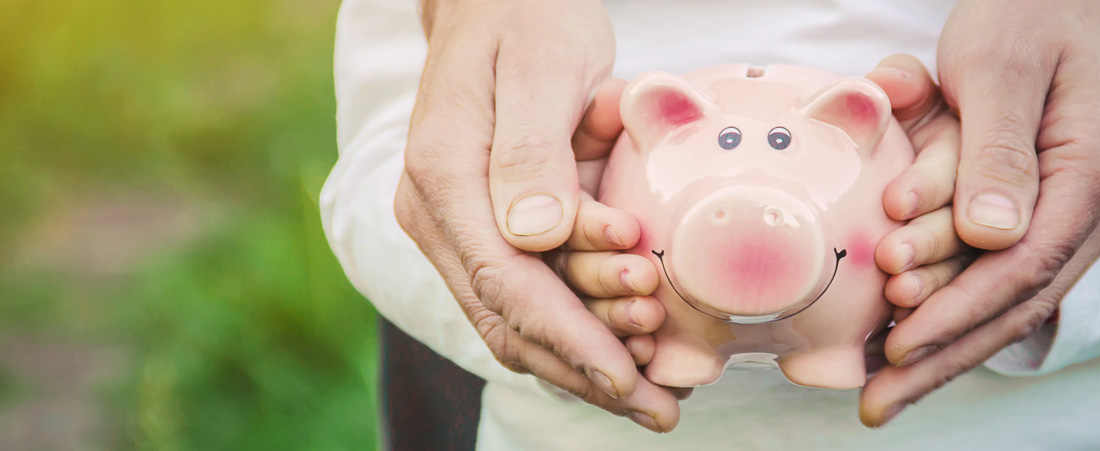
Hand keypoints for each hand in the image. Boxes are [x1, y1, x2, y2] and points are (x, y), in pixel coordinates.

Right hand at [395, 1, 678, 431]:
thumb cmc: (526, 16)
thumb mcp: (539, 65)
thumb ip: (531, 149)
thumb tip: (535, 236)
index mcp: (443, 175)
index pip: (506, 282)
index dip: (570, 337)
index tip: (628, 377)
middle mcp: (437, 213)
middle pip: (509, 318)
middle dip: (586, 370)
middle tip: (660, 405)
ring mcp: (454, 226)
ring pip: (514, 320)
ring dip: (584, 361)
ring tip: (654, 392)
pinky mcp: (481, 228)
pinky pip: (525, 296)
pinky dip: (576, 330)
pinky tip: (625, 352)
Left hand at [857, 0, 1099, 426]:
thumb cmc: (1025, 16)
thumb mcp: (1002, 67)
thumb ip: (997, 151)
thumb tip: (992, 237)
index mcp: (1098, 168)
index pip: (1024, 264)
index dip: (959, 311)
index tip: (899, 346)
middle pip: (1018, 301)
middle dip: (945, 354)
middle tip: (878, 399)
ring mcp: (1080, 216)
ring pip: (1011, 301)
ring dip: (947, 349)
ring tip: (884, 390)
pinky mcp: (1050, 217)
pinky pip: (1003, 279)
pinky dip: (956, 315)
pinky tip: (912, 350)